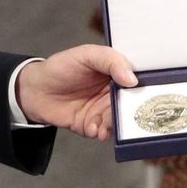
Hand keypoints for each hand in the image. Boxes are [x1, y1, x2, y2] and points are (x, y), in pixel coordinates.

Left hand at [15, 44, 136, 139]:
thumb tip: (132, 79)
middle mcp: (113, 93)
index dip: (146, 87)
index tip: (151, 94)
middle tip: (126, 112)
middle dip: (131, 111)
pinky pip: (104, 132)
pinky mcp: (92, 125)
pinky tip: (93, 128)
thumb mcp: (86, 54)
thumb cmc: (61, 67)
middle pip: (132, 105)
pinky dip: (101, 132)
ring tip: (104, 123)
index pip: (139, 81)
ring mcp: (103, 110)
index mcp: (116, 73)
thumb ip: (110, 61)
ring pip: (119, 121)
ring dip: (114, 124)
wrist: (35, 89)